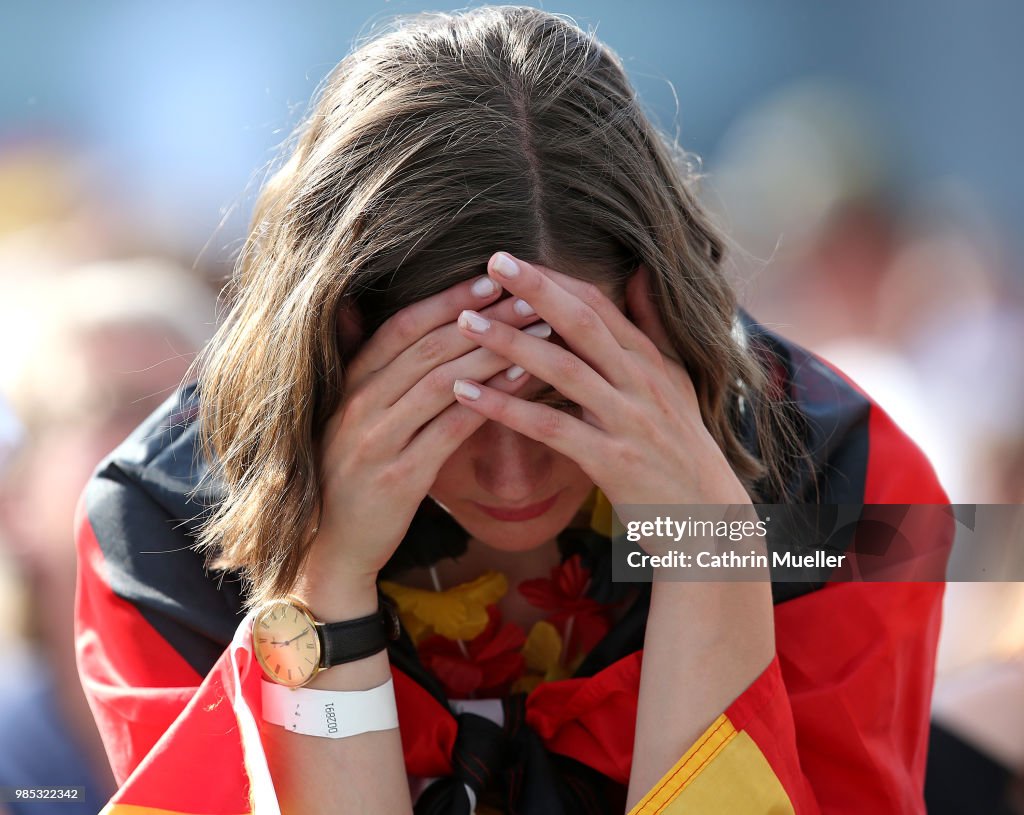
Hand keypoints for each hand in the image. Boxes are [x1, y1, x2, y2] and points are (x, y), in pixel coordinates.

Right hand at [299, 273, 550, 607]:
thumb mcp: (349, 418)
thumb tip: (369, 315)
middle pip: (429, 347)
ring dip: (495, 350)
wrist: (330, 546)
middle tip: (529, 293)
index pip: (402, 327)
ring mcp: (377, 440)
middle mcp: (359, 405)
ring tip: (538, 328)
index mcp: (350, 385)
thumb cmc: (350, 476)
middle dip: (483, 316)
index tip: (490, 277)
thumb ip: (368, 371)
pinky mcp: (399, 477)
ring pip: (443, 382)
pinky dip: (490, 400)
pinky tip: (524, 379)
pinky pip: (451, 429)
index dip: (447, 299)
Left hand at [451, 252, 750, 508]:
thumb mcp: (678, 382)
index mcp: (651, 362)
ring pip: (564, 371)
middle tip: (491, 262)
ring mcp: (628, 421)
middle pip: (584, 325)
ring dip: (511, 344)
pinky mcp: (612, 462)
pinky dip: (507, 409)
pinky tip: (466, 394)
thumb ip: (654, 328)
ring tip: (464, 323)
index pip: (600, 305)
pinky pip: (551, 429)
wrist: (707, 518)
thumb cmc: (682, 447)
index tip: (511, 258)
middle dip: (536, 291)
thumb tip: (640, 272)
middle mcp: (642, 384)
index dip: (555, 280)